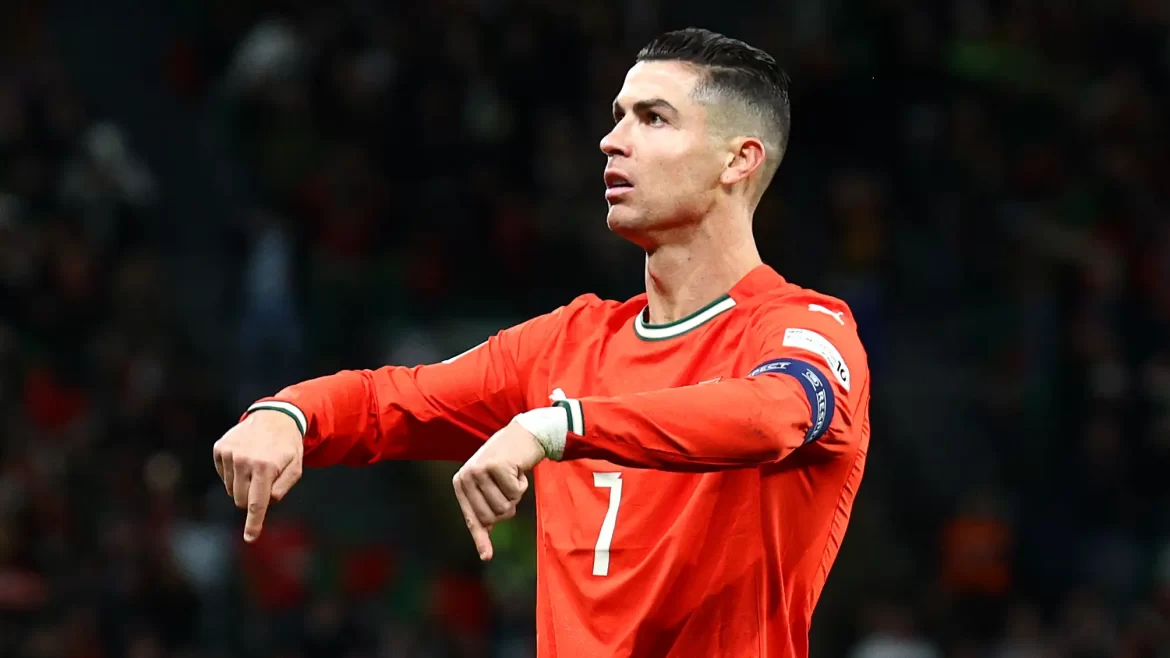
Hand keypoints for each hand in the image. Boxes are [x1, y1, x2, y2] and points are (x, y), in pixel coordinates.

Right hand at [212, 410, 303, 541]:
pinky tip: (245, 459)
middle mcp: (243, 460)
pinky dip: (234, 473)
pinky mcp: (220, 448)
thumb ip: (282, 488)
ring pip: (231, 490)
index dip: (254, 523)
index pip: (256, 503)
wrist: (274, 417)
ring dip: (243, 485)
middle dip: (251, 499)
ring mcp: (229, 454)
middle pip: (241, 500)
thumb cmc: (287, 448)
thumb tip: (265, 503)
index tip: (250, 538)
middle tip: (265, 483)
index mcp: (265, 467)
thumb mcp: (296, 468)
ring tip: (256, 466)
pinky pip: (223, 475)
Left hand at [452, 421, 546, 559]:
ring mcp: (479, 471)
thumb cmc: (508, 464)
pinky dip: (522, 484)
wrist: (524, 434)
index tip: (486, 558)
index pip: (473, 518)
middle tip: (508, 487)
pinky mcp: (496, 466)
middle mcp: (466, 477)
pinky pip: (515, 493)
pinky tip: (518, 468)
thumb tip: (484, 553)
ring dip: (516, 494)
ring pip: (505, 506)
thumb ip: (485, 511)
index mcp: (461, 484)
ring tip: (512, 476)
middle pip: (493, 517)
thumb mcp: (491, 486)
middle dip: (508, 506)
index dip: (481, 539)